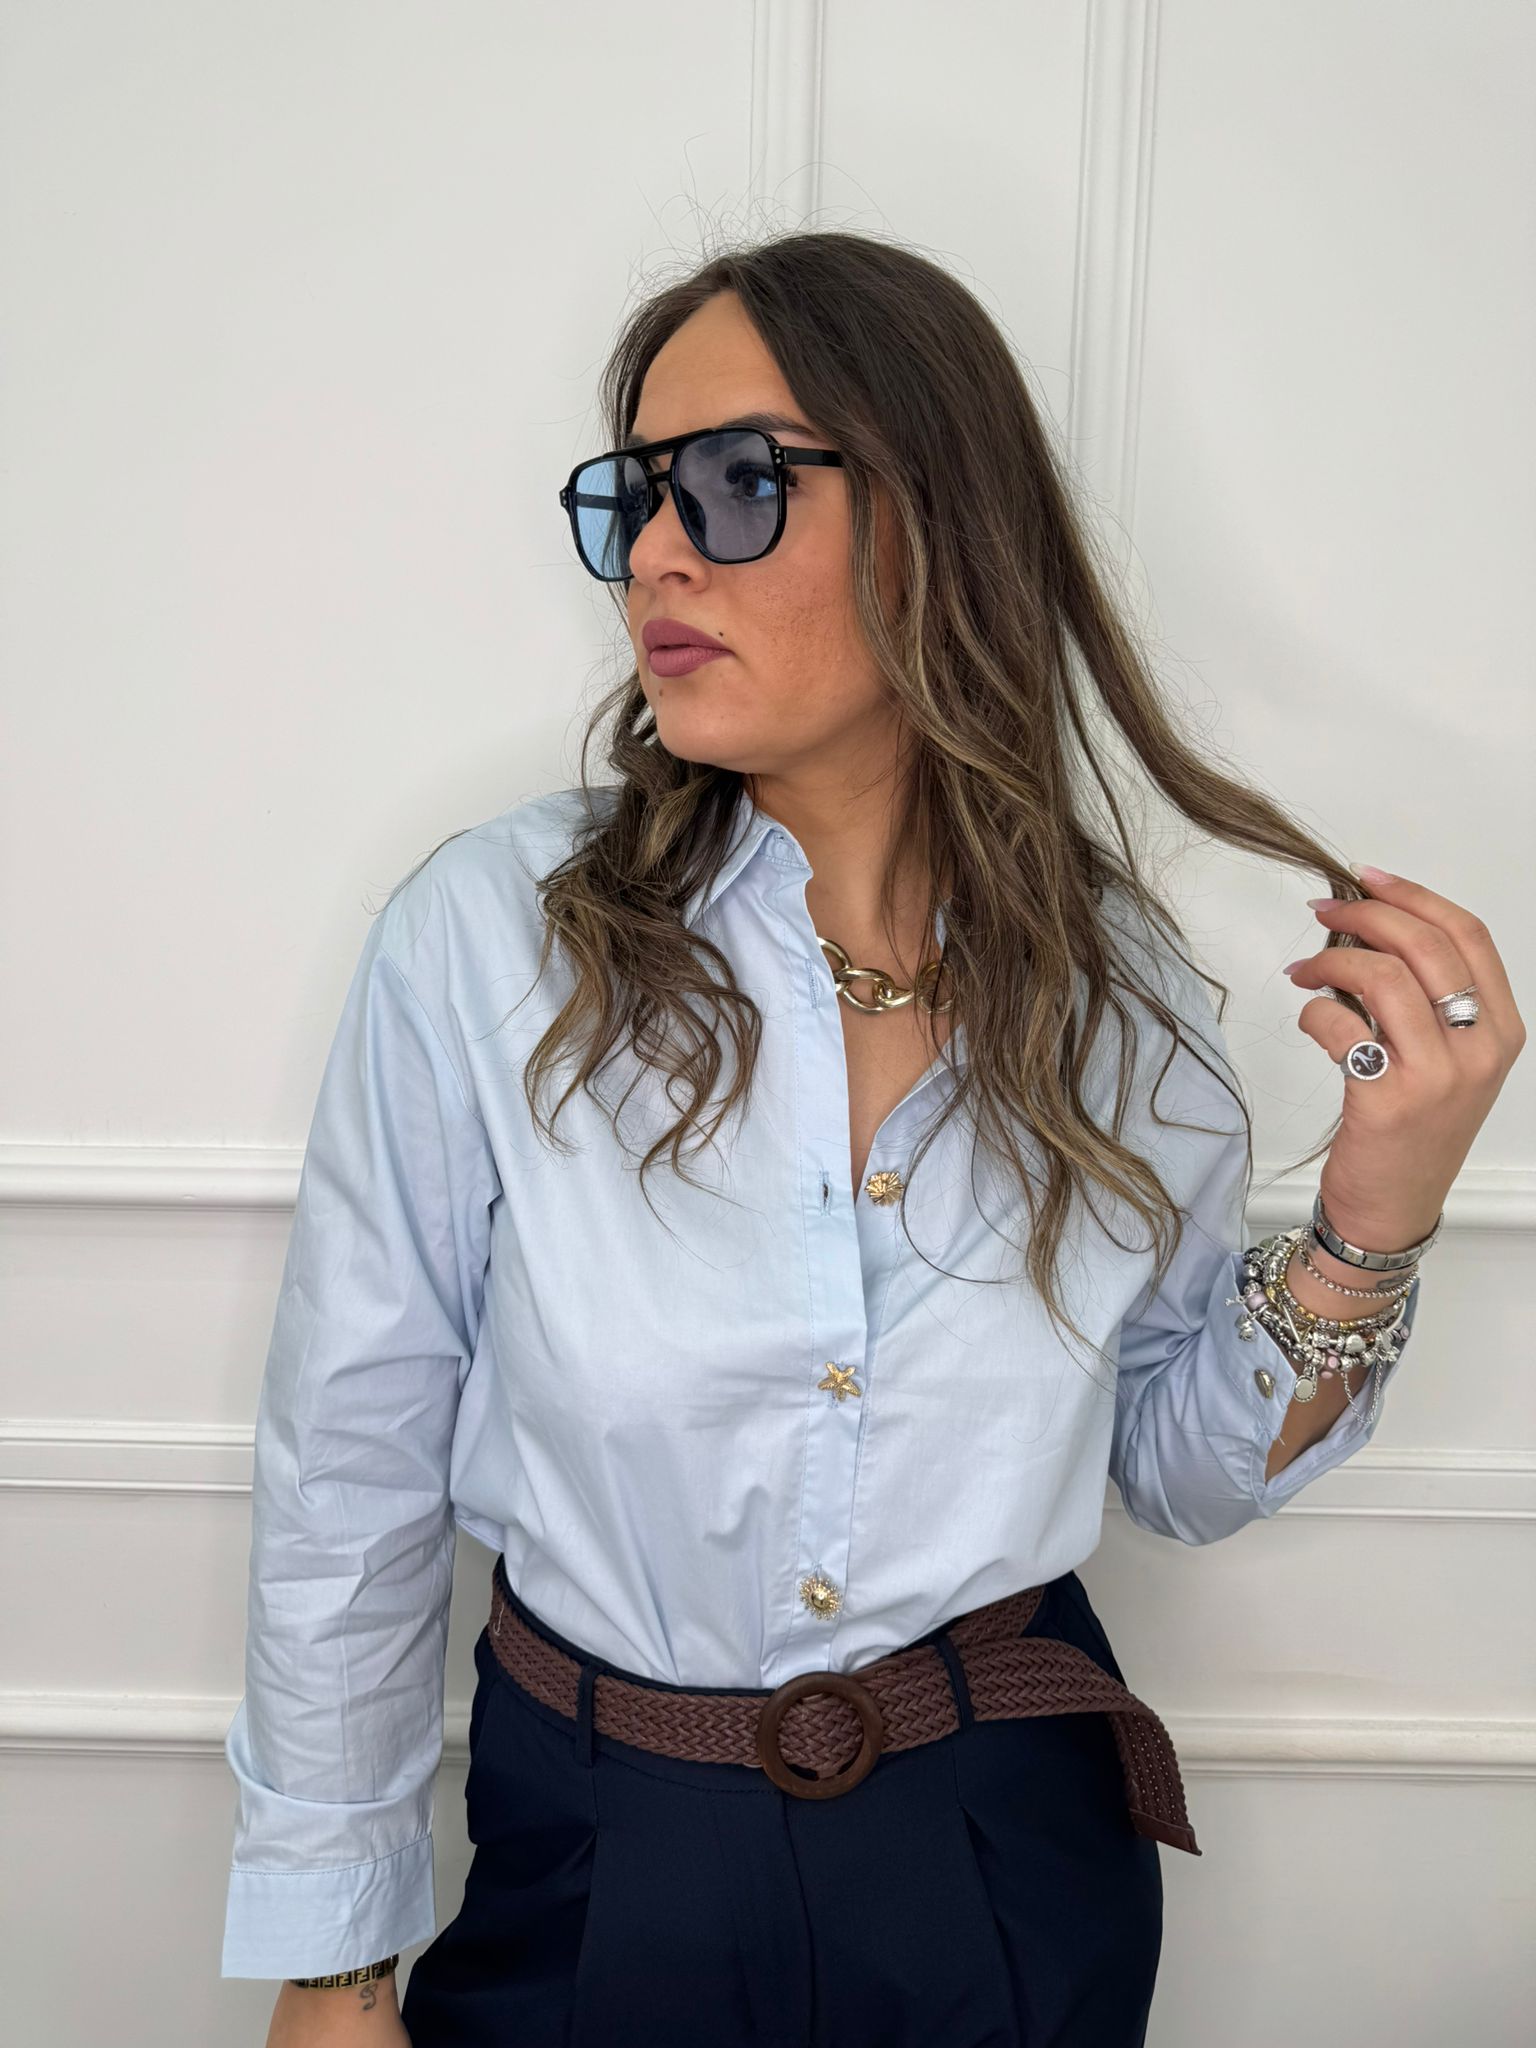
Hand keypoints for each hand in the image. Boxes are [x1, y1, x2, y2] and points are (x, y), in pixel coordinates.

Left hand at [1282, 866, 1524, 1252]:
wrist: (1392, 1207)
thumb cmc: (1413, 1129)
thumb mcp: (1445, 1060)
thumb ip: (1424, 998)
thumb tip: (1367, 928)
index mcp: (1502, 1030)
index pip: (1467, 934)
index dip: (1413, 895)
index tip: (1367, 877)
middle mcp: (1478, 1050)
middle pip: (1424, 945)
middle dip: (1365, 915)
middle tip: (1323, 913)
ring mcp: (1437, 1077)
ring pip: (1382, 977)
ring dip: (1331, 960)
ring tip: (1303, 970)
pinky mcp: (1388, 1101)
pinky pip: (1342, 1026)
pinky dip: (1314, 1012)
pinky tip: (1310, 1019)